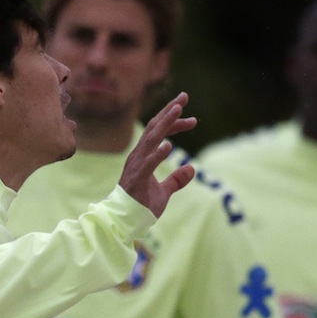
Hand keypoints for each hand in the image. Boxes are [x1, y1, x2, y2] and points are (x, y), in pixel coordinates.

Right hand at [119, 92, 196, 216]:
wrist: (124, 221)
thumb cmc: (141, 206)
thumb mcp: (163, 192)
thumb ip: (176, 180)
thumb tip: (191, 169)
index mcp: (143, 156)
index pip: (159, 132)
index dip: (172, 120)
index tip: (187, 112)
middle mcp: (139, 156)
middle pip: (154, 128)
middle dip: (169, 111)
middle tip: (184, 96)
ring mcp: (137, 166)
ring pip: (151, 139)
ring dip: (164, 124)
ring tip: (177, 110)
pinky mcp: (137, 179)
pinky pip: (148, 164)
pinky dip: (157, 155)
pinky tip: (168, 146)